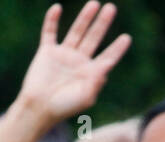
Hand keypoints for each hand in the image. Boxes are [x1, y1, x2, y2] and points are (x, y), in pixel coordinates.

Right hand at [16, 3, 131, 126]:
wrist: (38, 108)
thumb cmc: (63, 107)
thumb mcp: (85, 98)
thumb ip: (97, 82)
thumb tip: (107, 66)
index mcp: (89, 74)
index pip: (107, 58)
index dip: (117, 49)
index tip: (126, 38)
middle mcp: (78, 62)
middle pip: (93, 38)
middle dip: (102, 24)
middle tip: (111, 8)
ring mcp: (63, 55)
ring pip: (76, 31)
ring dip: (85, 18)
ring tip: (94, 4)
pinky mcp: (47, 52)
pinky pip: (50, 32)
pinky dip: (52, 20)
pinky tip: (57, 8)